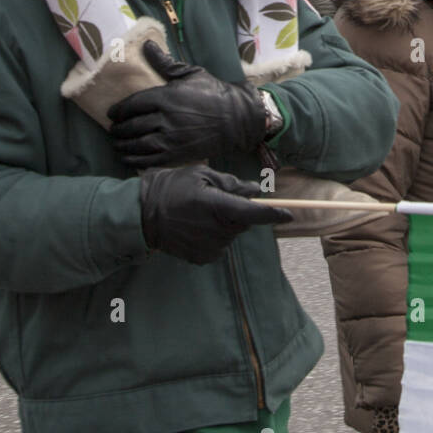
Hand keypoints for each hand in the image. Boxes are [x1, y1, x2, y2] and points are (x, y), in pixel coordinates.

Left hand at [108, 40, 266, 167]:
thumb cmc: (213, 93)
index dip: (119, 110)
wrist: (236, 118)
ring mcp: (171, 139)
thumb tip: (146, 44)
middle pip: (132, 125)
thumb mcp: (190, 73)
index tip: (111, 113)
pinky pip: (150, 159)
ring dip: (123, 145)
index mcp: (166, 97)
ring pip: (138, 144)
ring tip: (117, 145)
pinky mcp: (178, 155)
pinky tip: (127, 158)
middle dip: (118, 129)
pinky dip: (135, 160)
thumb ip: (165, 62)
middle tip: (113, 130)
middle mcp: (166, 119)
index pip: (133, 104)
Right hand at [140, 165, 290, 264]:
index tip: (290, 214)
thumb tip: (254, 190)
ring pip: (231, 233)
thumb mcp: (201, 175)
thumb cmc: (172, 187)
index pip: (256, 213)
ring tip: (199, 212)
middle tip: (215, 199)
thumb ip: (230, 183)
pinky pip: (219, 245)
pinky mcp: (202, 258)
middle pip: (244, 222)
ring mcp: (211, 247)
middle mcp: (218, 230)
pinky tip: (195, 227)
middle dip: (238, 211)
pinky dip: (213, 236)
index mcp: (219, 206)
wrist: (142, 215)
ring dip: (224, 223)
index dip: (275, 214)